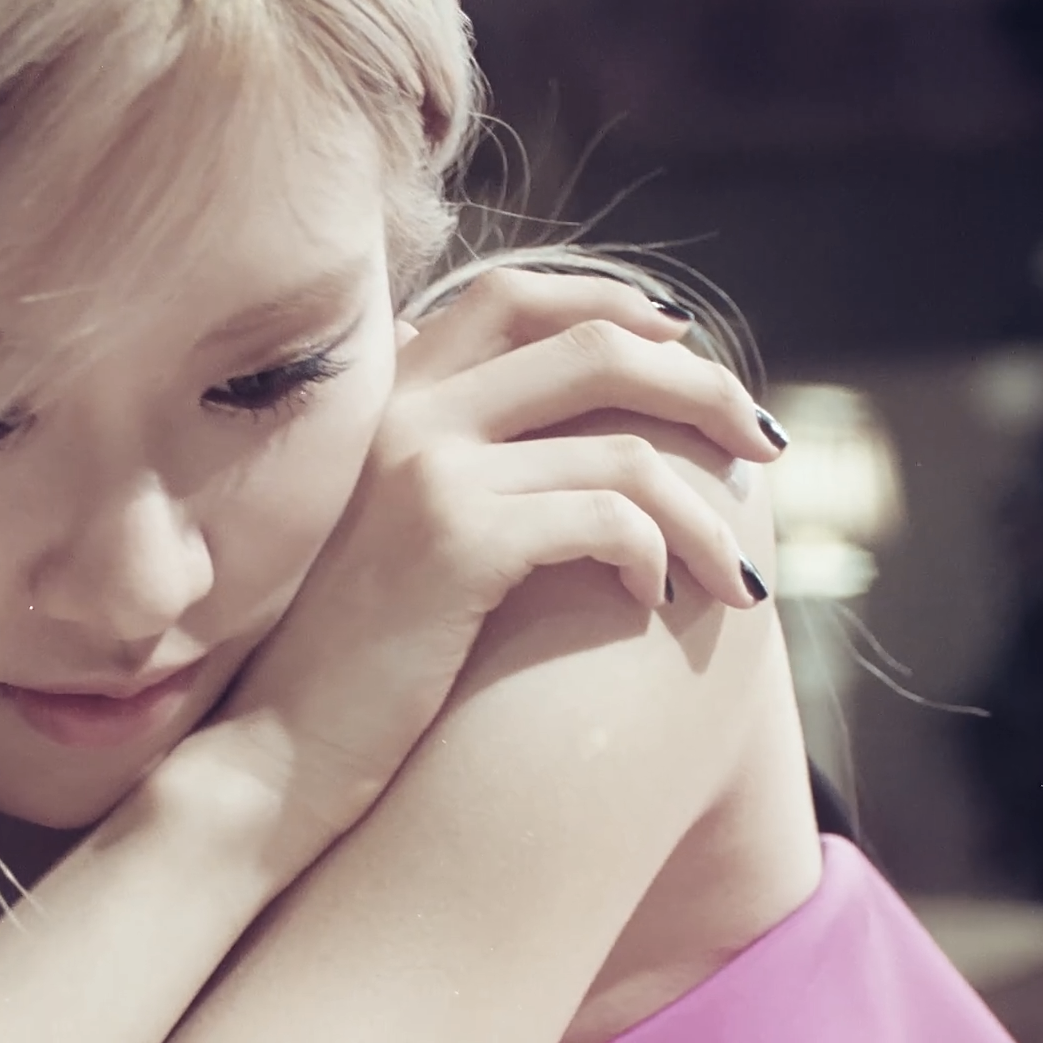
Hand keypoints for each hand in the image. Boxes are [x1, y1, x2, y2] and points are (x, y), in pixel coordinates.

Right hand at [165, 268, 785, 872]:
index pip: (515, 294)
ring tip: (734, 574)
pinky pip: (608, 517)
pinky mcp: (454, 540)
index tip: (686, 346)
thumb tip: (585, 426)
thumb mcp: (395, 527)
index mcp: (388, 396)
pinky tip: (652, 600)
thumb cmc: (351, 651)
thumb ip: (457, 452)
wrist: (279, 748)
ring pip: (624, 448)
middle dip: (704, 388)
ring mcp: (426, 469)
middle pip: (595, 347)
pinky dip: (657, 555)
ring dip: (706, 511)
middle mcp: (405, 411)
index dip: (614, 303)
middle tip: (763, 446)